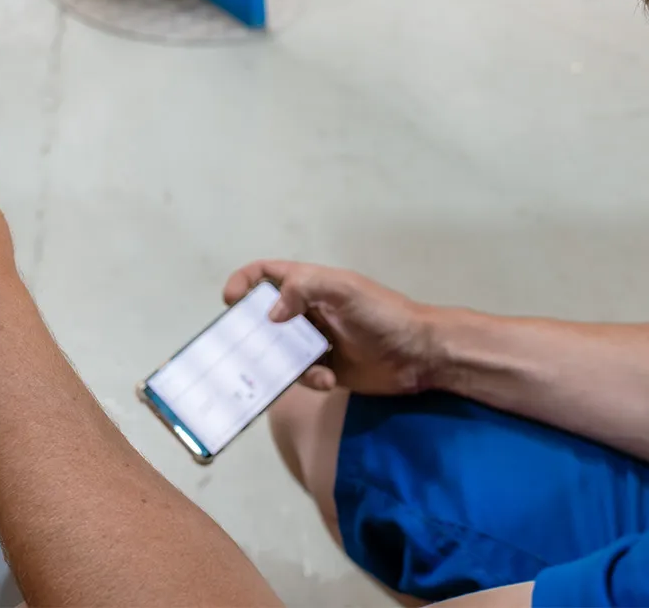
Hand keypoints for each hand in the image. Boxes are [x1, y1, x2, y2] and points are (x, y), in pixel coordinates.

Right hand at [223, 261, 437, 394]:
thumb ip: (304, 289)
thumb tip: (270, 314)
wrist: (422, 355)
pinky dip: (308, 378)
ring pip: (280, 350)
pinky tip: (327, 379)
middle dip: (255, 331)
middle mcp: (308, 311)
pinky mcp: (327, 369)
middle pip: (265, 316)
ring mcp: (316, 341)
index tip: (231, 301)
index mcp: (310, 285)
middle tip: (249, 346)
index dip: (245, 282)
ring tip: (297, 367)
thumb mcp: (344, 290)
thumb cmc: (384, 314)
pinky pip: (301, 375)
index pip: (266, 274)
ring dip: (282, 360)